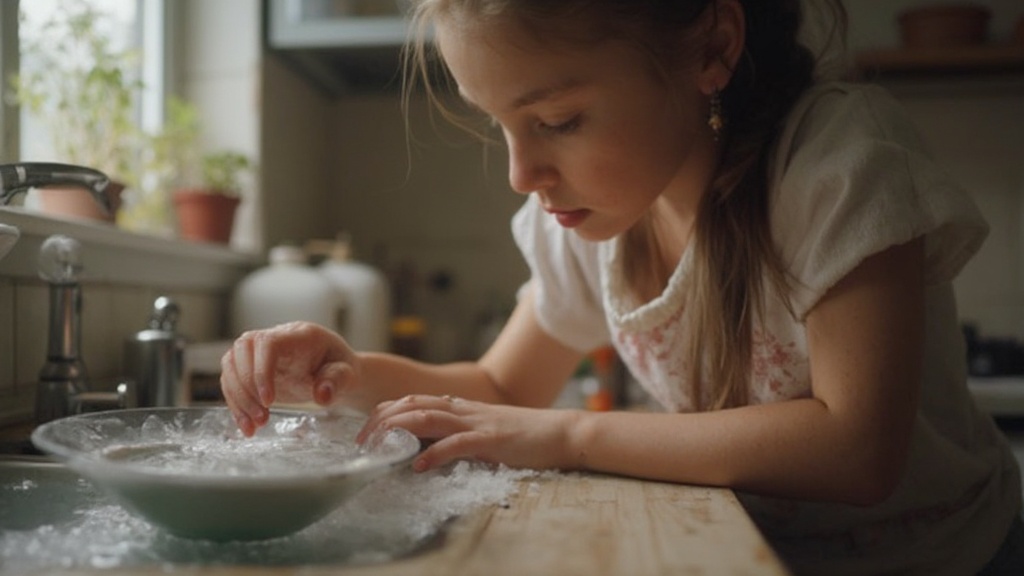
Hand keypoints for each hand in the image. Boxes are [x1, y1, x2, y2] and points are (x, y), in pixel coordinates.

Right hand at [220, 321, 359, 435]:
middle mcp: (275, 338)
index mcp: (298, 335)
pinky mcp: (252, 369)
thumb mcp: (347, 374)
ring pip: (231, 365)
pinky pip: (232, 382)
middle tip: (263, 417)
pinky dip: (236, 405)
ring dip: (238, 399)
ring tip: (255, 426)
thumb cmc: (341, 369)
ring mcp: (259, 353)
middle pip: (242, 349)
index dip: (261, 370)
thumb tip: (322, 396)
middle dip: (245, 386)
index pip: (267, 343)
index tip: (269, 401)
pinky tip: (248, 427)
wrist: (335, 374)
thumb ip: (337, 382)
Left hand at [357, 394, 579, 472]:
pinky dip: (434, 454)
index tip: (367, 427)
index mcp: (462, 407)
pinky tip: (417, 466)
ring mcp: (477, 422)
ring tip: (377, 447)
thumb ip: (460, 432)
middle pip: (412, 405)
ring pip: (427, 418)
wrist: (562, 432)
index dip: (387, 410)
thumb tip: (432, 444)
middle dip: (382, 420)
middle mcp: (464, 410)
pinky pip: (457, 444)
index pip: (414, 401)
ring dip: (397, 431)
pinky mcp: (491, 440)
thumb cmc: (526, 435)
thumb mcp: (486, 429)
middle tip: (361, 440)